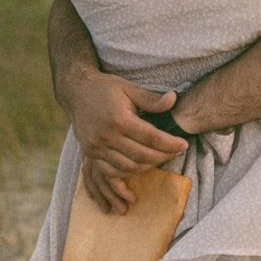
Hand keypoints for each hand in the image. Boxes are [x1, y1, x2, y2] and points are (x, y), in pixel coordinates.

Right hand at [61, 70, 187, 213]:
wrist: (77, 91)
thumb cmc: (106, 88)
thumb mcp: (129, 88)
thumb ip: (152, 99)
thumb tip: (173, 99)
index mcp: (119, 119)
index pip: (151, 137)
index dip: (170, 144)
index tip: (184, 145)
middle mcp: (107, 135)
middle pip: (142, 155)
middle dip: (163, 157)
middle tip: (176, 153)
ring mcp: (96, 147)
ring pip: (128, 167)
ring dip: (148, 166)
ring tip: (160, 159)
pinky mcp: (90, 153)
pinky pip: (112, 171)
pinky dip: (128, 173)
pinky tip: (140, 166)